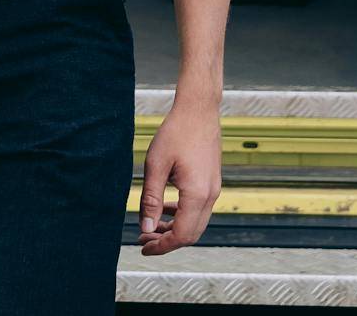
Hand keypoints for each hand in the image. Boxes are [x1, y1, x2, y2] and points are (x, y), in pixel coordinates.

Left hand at [136, 102, 220, 254]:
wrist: (199, 110)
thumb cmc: (175, 133)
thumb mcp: (156, 166)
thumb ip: (151, 199)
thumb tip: (146, 227)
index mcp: (197, 194)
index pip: (181, 235)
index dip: (161, 246)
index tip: (143, 246)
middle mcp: (210, 196)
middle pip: (191, 234)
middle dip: (167, 240)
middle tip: (143, 237)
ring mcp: (214, 189)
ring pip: (196, 223)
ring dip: (174, 229)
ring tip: (151, 225)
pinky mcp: (212, 182)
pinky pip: (199, 209)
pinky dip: (182, 216)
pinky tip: (165, 208)